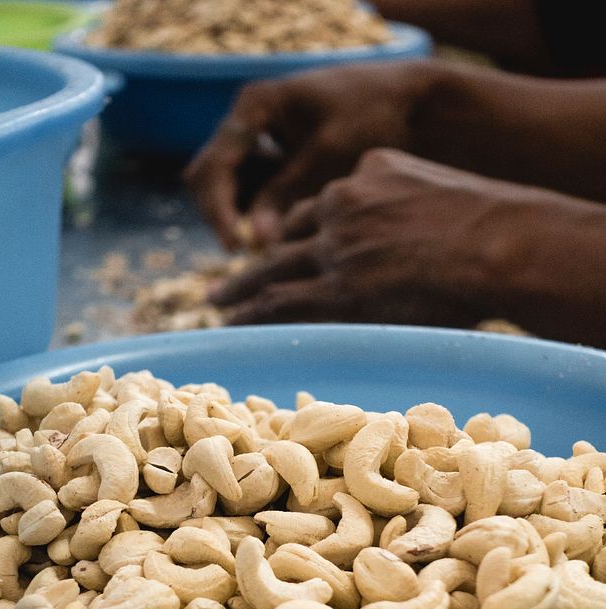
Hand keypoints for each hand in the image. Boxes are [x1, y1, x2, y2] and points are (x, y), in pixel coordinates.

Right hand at [184, 61, 434, 248]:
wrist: (410, 100)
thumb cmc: (373, 116)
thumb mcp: (328, 156)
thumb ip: (287, 195)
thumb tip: (255, 241)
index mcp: (255, 105)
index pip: (215, 166)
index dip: (219, 211)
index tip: (237, 247)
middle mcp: (249, 120)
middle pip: (210, 178)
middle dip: (222, 216)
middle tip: (245, 255)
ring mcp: (260, 140)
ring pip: (229, 189)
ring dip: (239, 219)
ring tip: (266, 250)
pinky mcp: (276, 160)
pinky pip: (253, 193)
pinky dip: (260, 216)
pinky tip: (282, 239)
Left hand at [210, 148, 605, 342]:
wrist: (499, 242)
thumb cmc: (491, 220)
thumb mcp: (437, 182)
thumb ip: (405, 191)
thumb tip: (401, 220)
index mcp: (366, 174)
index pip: (316, 207)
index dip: (293, 231)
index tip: (275, 246)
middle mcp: (340, 207)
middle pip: (285, 238)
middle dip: (253, 262)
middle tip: (223, 281)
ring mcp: (336, 250)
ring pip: (274, 271)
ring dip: (241, 291)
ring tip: (217, 305)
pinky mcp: (339, 289)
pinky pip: (283, 303)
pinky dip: (254, 314)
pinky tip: (235, 324)